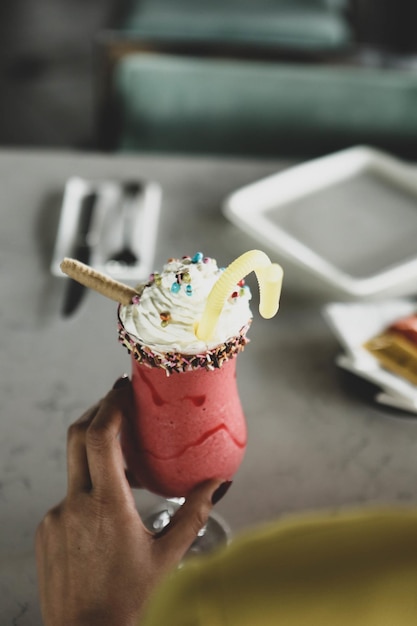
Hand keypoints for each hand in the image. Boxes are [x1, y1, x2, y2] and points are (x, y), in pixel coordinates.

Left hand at [35, 377, 228, 625]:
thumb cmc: (128, 599)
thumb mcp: (167, 556)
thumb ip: (194, 514)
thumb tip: (219, 484)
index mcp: (108, 507)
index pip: (102, 439)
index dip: (111, 405)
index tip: (123, 387)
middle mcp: (76, 505)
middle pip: (78, 436)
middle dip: (99, 410)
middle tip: (119, 399)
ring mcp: (56, 516)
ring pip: (74, 465)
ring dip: (95, 450)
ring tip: (122, 454)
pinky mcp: (46, 527)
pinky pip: (68, 492)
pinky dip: (86, 483)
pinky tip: (105, 501)